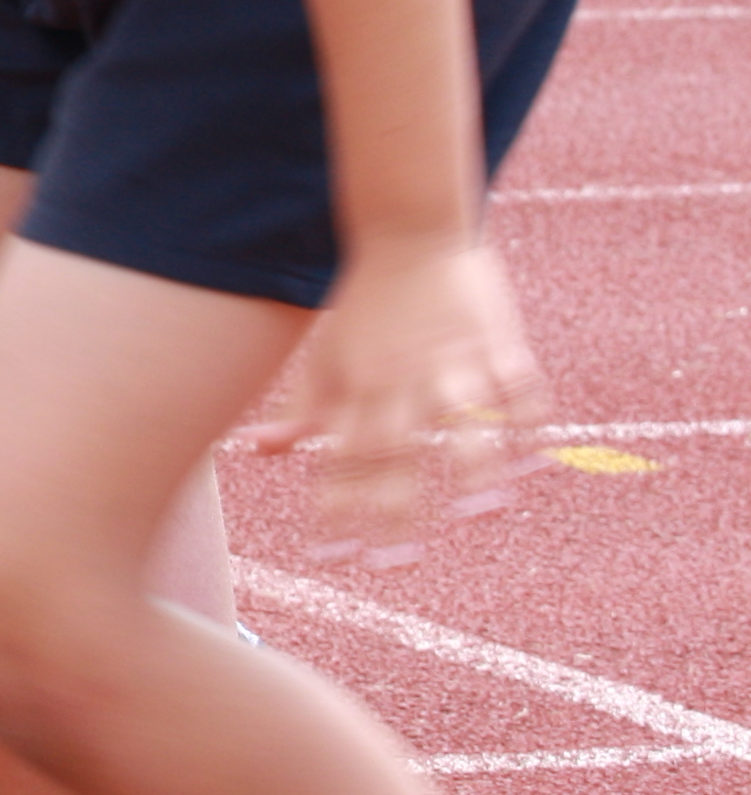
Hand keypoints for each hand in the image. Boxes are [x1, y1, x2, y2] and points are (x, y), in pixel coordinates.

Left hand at [244, 236, 549, 563]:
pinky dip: (528, 424)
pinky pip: (520, 390)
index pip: (345, 457)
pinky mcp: (498, 342)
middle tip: (396, 564)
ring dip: (475, 467)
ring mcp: (456, 362)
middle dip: (395, 510)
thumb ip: (301, 411)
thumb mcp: (325, 357)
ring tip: (482, 511)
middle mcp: (406, 380)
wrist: (407, 230)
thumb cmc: (364, 306)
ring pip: (466, 422)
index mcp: (361, 385)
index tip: (335, 556)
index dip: (339, 508)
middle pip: (398, 452)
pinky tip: (534, 460)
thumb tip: (260, 453)